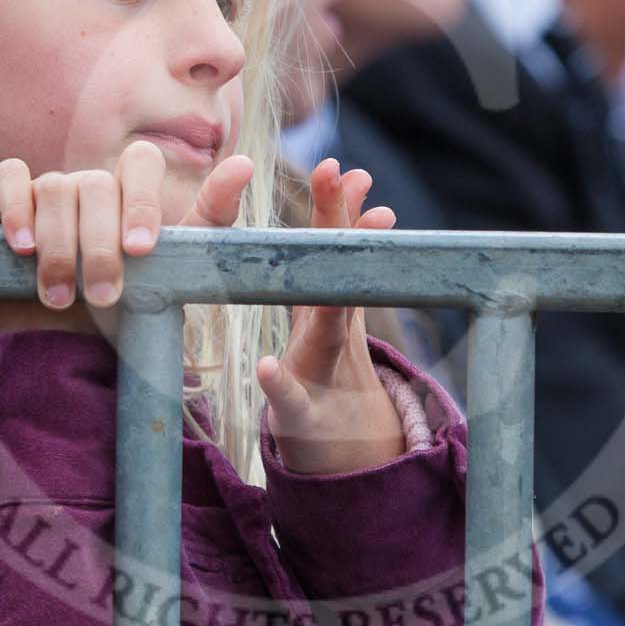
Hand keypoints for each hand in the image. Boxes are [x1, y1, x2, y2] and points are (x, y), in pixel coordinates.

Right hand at [0, 143, 255, 335]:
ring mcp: (45, 190)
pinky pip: (10, 178)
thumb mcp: (170, 277)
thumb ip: (207, 224)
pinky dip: (17, 210)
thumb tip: (246, 164)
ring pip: (55, 188)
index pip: (140, 161)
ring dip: (59, 247)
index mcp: (129, 196)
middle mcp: (88, 187)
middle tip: (102, 297)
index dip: (140, 200)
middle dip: (99, 245)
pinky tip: (21, 249)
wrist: (54, 352)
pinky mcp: (1, 201)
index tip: (141, 250)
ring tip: (61, 297)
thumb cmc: (118, 317)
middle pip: (94, 184)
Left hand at [258, 158, 405, 475]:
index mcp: (328, 309)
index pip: (330, 250)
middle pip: (337, 276)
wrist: (344, 457)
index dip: (335, 209)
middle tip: (352, 178)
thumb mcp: (332, 321)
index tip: (342, 168)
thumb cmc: (326, 378)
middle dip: (343, 228)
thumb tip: (355, 194)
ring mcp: (320, 373)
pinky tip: (269, 367)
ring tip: (340, 255)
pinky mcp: (300, 417)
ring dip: (334, 296)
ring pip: (327, 328)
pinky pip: (289, 400)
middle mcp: (330, 333)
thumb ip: (334, 266)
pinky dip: (282, 385)